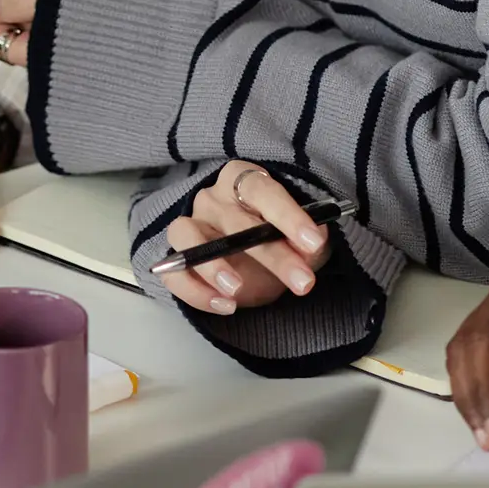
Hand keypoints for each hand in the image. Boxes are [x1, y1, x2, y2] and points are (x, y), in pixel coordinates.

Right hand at [157, 162, 332, 315]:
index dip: (288, 214)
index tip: (313, 241)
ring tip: (236, 290)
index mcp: (243, 181)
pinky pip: (175, 274)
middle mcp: (212, 199)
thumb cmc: (279, 242)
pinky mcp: (177, 260)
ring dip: (211, 265)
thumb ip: (311, 242)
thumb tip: (313, 245)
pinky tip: (224, 305)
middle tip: (302, 282)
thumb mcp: (303, 241)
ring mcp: (190, 226)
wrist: (258, 267)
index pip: (260, 189)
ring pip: (187, 236)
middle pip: (235, 222)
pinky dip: (195, 292)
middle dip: (273, 256)